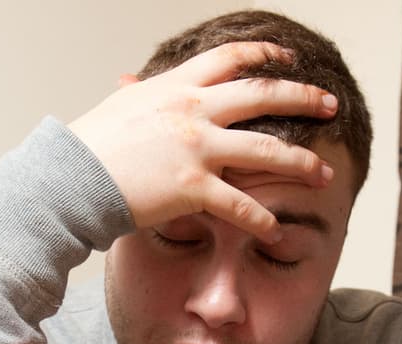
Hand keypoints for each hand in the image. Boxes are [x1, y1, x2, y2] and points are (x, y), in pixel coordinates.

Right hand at [69, 42, 336, 239]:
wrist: (70, 176)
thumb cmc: (90, 146)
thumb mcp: (120, 106)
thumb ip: (141, 94)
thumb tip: (135, 81)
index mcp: (177, 86)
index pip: (233, 59)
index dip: (267, 56)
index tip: (290, 59)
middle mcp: (193, 110)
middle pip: (264, 95)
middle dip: (304, 99)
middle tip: (331, 106)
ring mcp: (197, 148)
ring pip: (266, 150)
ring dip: (301, 163)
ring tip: (326, 175)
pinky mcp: (193, 187)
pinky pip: (240, 205)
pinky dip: (262, 219)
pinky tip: (277, 228)